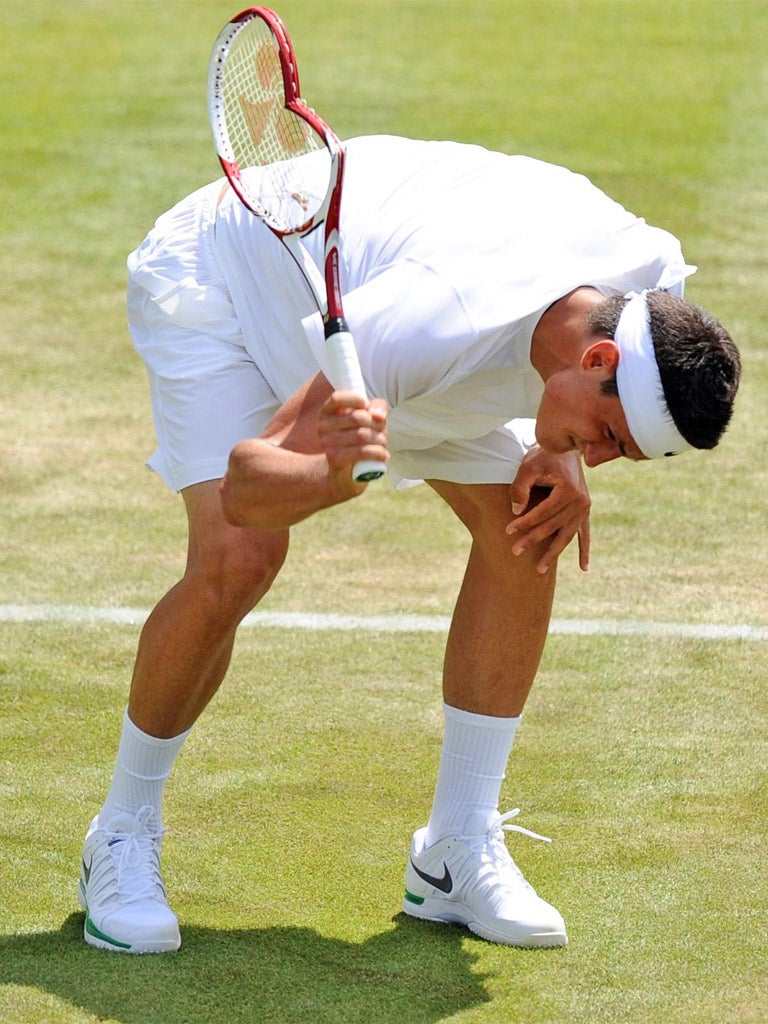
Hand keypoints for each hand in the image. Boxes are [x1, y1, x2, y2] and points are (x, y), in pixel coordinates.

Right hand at [318, 390, 388, 493]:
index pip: (337, 398)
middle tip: (382, 432)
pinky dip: (378, 453)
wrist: (346, 472)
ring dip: (380, 439)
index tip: (366, 405)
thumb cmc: (359, 440)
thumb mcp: (370, 419)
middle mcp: (323, 427)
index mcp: (327, 413)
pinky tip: (384, 455)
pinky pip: (362, 451)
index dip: (354, 399)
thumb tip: (378, 415)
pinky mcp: (335, 459)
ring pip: (362, 435)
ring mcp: (327, 443)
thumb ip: (377, 408)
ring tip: (383, 444)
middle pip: (357, 417)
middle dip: (377, 424)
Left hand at [505, 447, 590, 573]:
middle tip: (514, 551)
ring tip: (539, 570)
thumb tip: (516, 511)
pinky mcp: (585, 511)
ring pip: (567, 536)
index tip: (507, 530)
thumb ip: (520, 487)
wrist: (565, 447)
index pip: (543, 513)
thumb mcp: (528, 466)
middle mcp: (581, 501)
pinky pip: (585, 534)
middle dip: (533, 539)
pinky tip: (583, 567)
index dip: (524, 523)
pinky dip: (584, 551)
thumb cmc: (544, 455)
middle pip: (553, 526)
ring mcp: (585, 508)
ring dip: (553, 553)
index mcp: (569, 490)